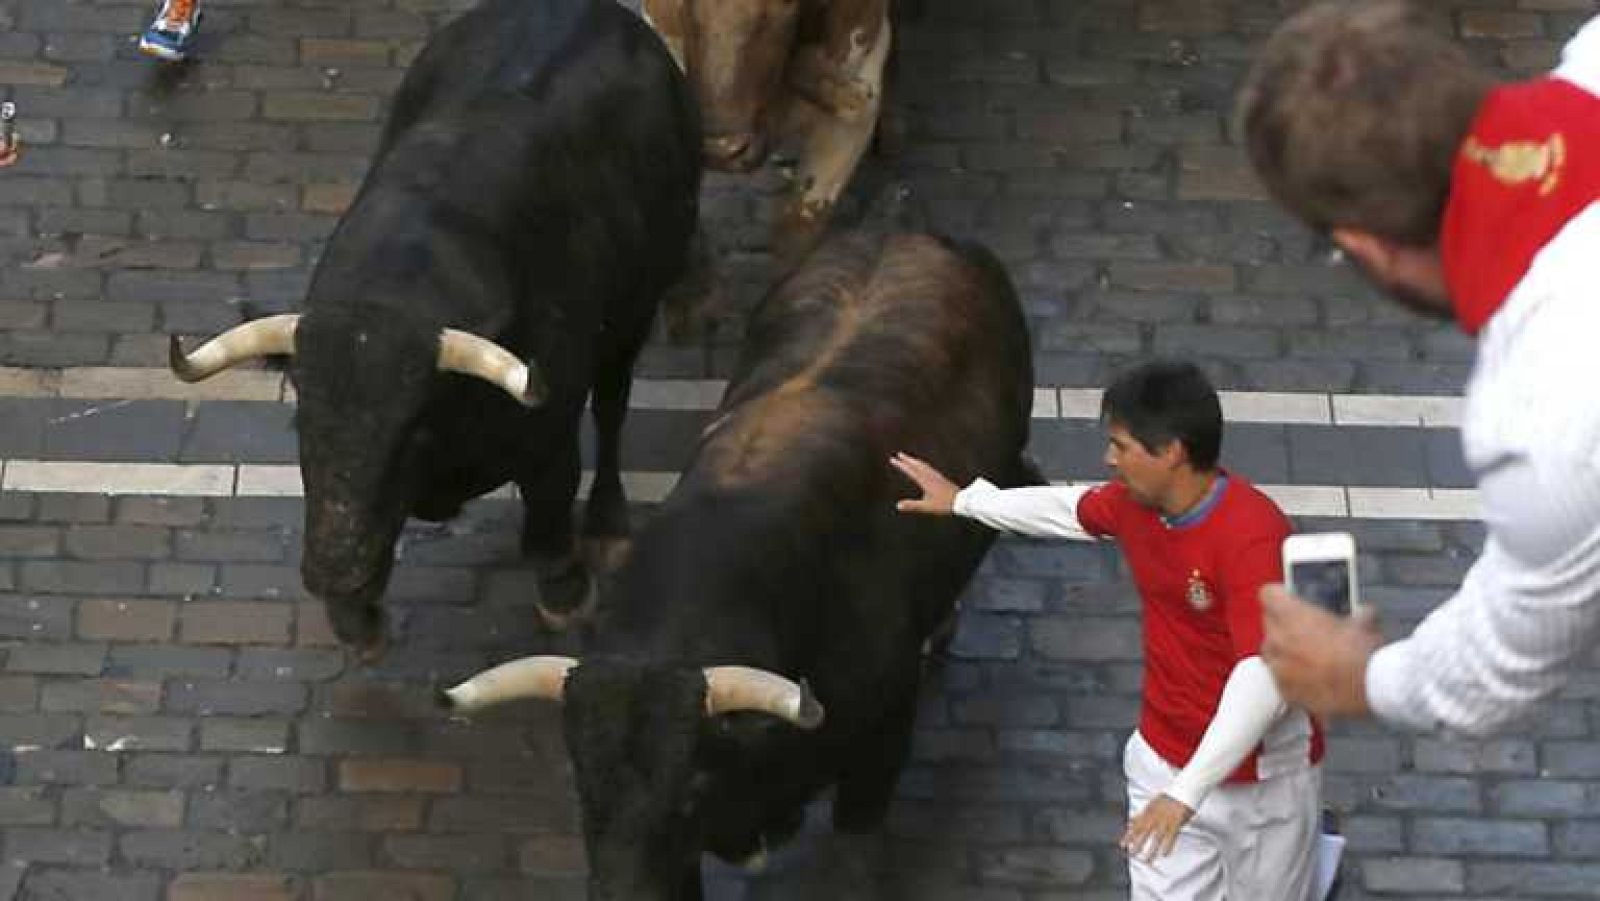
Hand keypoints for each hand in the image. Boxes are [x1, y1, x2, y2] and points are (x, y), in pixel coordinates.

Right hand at [890, 452, 957, 514]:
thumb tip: (898, 505)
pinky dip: (923, 465)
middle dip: (908, 459)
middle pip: (918, 465)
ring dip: (916, 461)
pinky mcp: (941, 478)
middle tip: (900, 454)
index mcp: (925, 481)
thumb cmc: (945, 504)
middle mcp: (931, 476)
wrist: (962, 501)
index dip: (901, 465)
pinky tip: (925, 468)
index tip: (893, 459)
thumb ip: (912, 506)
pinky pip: (929, 468)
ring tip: (910, 459)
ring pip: (924, 465)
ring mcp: (937, 476)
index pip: (911, 471)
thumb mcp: (927, 507)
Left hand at [1121, 794, 1193, 862]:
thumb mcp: (1150, 803)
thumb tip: (1130, 820)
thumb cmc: (1167, 798)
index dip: (1128, 835)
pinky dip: (1167, 845)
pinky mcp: (1176, 823)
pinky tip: (1164, 854)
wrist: (1182, 791)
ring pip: (1156, 838)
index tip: (1122, 844)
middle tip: (1131, 854)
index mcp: (1147, 812)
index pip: (1135, 825)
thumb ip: (1141, 813)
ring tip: (1146, 860)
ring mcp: (1165, 820)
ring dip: (1151, 850)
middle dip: (1136, 844)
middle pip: (1144, 833)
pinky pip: (1171, 836)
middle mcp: (1154, 817)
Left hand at [1260, 583, 1382, 719]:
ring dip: (1285, 653)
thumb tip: (1364, 614)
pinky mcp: (1286, 692)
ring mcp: (1279, 667)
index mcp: (1291, 614)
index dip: (1279, 596)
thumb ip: (1357, 614)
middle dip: (1284, 626)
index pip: (1268, 594)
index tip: (1287, 599)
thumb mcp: (1364, 623)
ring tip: (1309, 657)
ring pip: (1271, 654)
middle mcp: (1278, 639)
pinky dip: (1291, 679)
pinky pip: (1279, 681)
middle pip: (1269, 624)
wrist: (1368, 687)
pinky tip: (1311, 679)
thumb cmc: (1363, 653)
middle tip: (1305, 631)